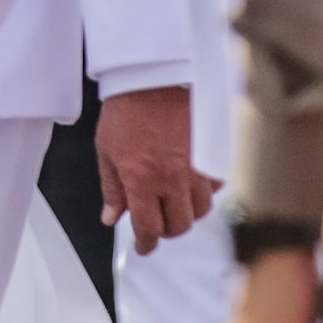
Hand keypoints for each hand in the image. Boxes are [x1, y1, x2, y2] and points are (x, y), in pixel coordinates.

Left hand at [96, 85, 213, 253]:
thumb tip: (111, 217)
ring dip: (186, 213)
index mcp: (142, 180)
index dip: (145, 244)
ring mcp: (196, 167)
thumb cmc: (126, 108)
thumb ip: (111, 188)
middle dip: (165, 230)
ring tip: (173, 203)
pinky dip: (204, 191)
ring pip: (200, 211)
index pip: (148, 229)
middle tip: (156, 223)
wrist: (154, 75)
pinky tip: (190, 182)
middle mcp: (172, 179)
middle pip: (178, 226)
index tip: (143, 247)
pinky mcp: (212, 154)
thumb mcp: (106, 150)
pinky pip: (215, 187)